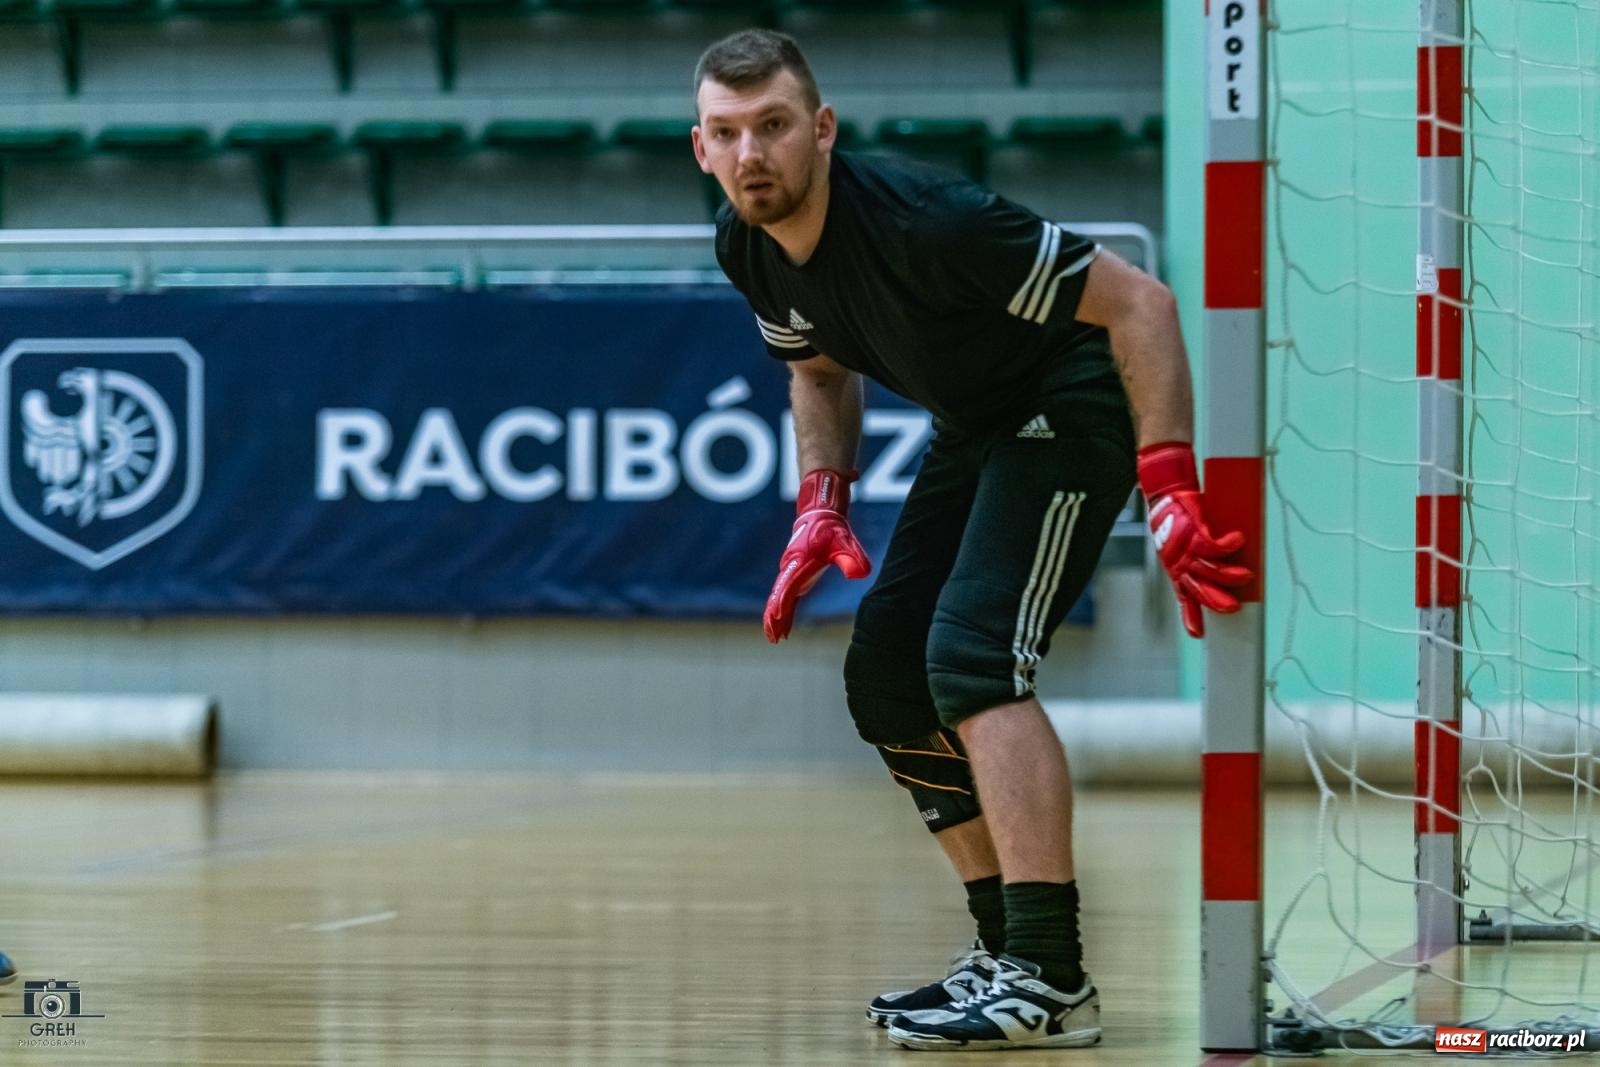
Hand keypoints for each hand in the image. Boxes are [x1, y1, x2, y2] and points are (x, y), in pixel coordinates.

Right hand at [765, 468, 871, 642]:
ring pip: (779, 599)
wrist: (820, 516)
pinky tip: (784, 628)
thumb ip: (850, 558)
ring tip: (775, 638)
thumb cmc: (831, 529)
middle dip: (774, 617)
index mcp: (798, 562)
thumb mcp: (844, 542)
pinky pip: (786, 598)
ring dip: (775, 618)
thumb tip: (860, 574)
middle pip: (778, 596)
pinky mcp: (795, 577)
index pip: (788, 585)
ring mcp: (791, 573)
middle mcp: (790, 569)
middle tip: (773, 637)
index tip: (777, 616)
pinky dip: (783, 613)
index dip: (782, 601)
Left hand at [1137, 442, 1252, 637]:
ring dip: (1228, 574)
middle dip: (1215, 601)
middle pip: (1199, 589)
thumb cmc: (1178, 522)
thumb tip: (1220, 576)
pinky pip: (1213, 544)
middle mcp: (1181, 565)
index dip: (1191, 617)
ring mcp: (1186, 550)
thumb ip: (1198, 567)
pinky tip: (1238, 540)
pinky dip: (1227, 545)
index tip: (1198, 635)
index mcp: (1178, 572)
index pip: (1186, 599)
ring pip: (1209, 569)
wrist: (1167, 494)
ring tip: (1246, 575)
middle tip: (1233, 608)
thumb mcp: (1181, 549)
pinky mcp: (1194, 532)